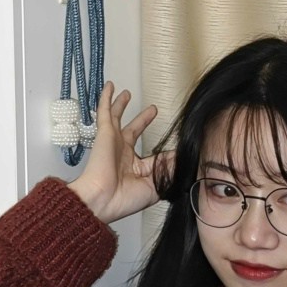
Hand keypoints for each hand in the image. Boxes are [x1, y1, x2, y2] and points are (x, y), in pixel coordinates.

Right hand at [68, 82, 172, 223]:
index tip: (179, 150)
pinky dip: (106, 98)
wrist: (104, 199)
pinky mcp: (105, 133)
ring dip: (121, 105)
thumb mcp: (155, 185)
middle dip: (143, 120)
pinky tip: (110, 86)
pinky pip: (105, 111)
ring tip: (126, 93)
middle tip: (152, 110)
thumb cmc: (125, 199)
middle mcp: (123, 154)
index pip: (154, 157)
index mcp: (136, 169)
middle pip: (134, 132)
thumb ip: (169, 170)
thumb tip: (182, 157)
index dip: (167, 155)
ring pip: (118, 118)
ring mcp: (113, 142)